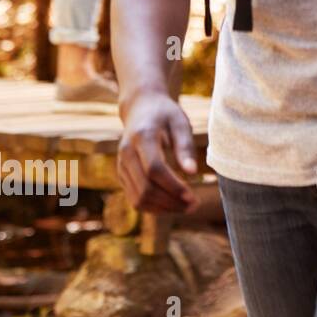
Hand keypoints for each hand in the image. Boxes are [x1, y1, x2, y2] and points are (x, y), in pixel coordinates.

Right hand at [117, 90, 198, 212]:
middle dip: (170, 202)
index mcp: (141, 137)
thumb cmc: (165, 114)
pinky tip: (173, 204)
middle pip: (145, 188)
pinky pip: (135, 198)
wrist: (140, 108)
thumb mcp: (180, 123)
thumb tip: (192, 172)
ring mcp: (121, 166)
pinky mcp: (122, 175)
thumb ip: (185, 146)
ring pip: (138, 198)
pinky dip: (154, 207)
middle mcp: (126, 153)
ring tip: (186, 207)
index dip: (173, 186)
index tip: (192, 196)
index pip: (154, 169)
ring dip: (163, 208)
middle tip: (194, 205)